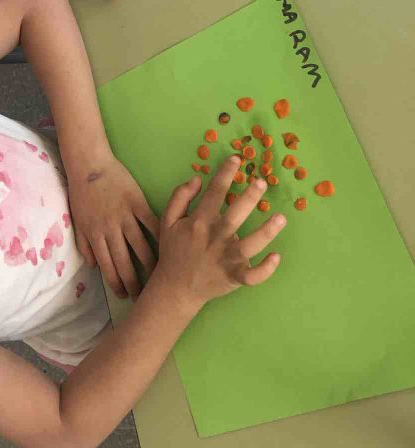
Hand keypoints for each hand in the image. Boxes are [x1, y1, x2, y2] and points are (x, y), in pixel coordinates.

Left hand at [68, 154, 162, 299]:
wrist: (89, 164)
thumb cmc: (81, 191)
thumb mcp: (77, 219)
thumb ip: (83, 243)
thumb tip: (92, 265)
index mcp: (94, 235)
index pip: (107, 266)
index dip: (116, 283)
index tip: (124, 295)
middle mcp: (110, 230)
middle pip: (124, 261)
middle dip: (134, 282)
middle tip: (143, 295)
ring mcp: (125, 216)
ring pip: (141, 246)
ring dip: (149, 265)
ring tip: (158, 277)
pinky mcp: (138, 203)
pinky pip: (151, 223)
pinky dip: (160, 236)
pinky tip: (169, 247)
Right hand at [149, 156, 284, 315]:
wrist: (175, 288)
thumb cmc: (174, 251)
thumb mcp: (168, 221)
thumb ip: (180, 197)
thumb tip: (197, 178)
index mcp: (199, 222)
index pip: (214, 192)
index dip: (225, 173)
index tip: (237, 158)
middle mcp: (215, 238)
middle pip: (235, 215)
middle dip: (249, 198)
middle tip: (261, 182)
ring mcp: (226, 259)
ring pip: (250, 245)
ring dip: (266, 231)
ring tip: (281, 218)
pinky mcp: (234, 277)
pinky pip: (253, 276)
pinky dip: (265, 268)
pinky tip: (276, 257)